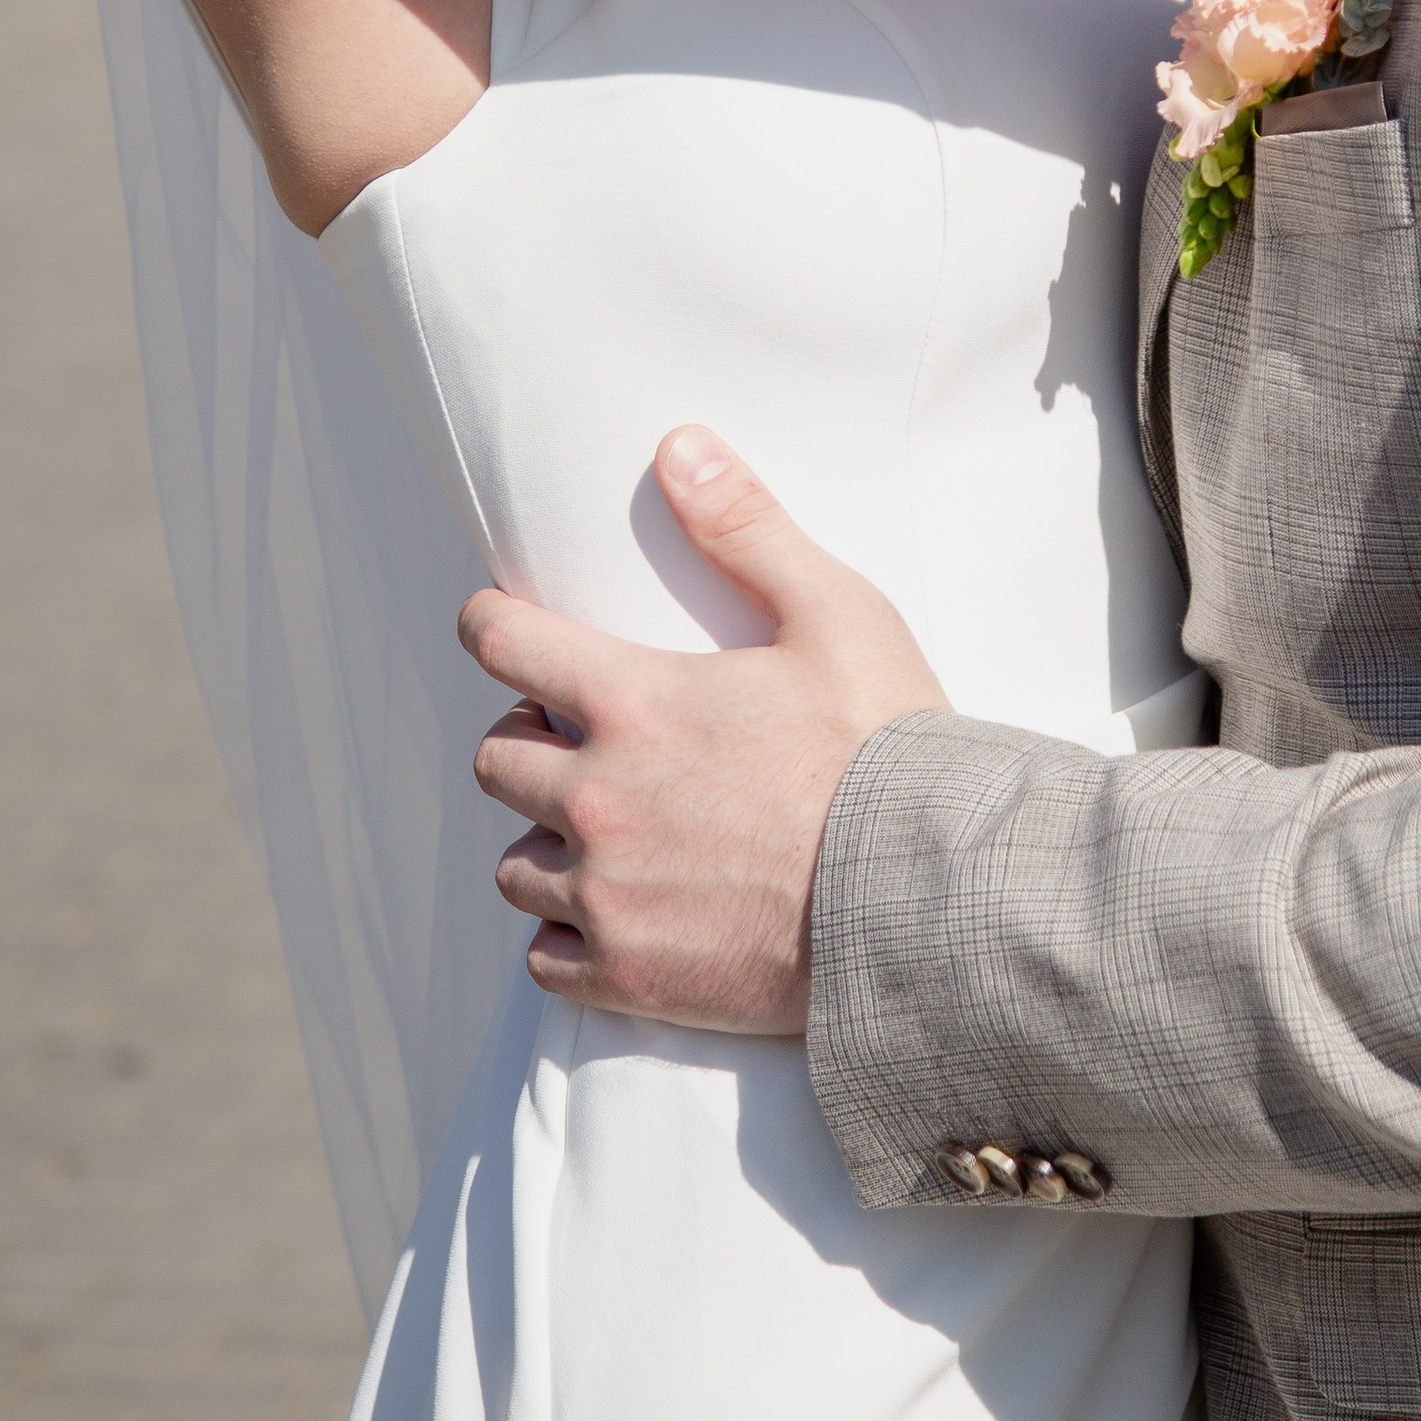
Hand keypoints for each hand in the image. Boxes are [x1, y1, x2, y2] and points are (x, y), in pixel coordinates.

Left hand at [464, 430, 947, 1034]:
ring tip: (608, 836)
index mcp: (634, 702)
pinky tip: (620, 915)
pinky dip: (570, 934)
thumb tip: (679, 448)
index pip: (505, 644)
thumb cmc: (888, 749)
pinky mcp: (628, 973)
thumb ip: (747, 530)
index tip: (498, 627)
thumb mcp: (835, 614)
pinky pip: (545, 955)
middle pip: (497, 761)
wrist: (927, 899)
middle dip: (529, 742)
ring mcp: (607, 894)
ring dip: (547, 842)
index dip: (493, 625)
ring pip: (515, 864)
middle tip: (585, 743)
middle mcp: (598, 798)